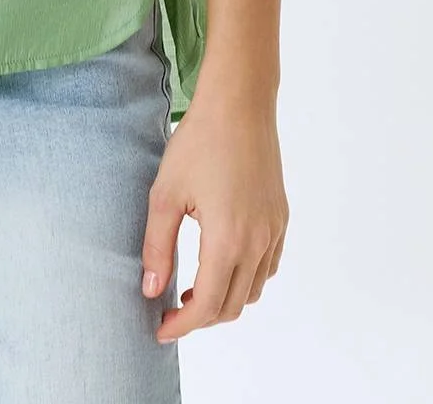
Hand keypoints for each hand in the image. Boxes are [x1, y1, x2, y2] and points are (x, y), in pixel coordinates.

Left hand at [140, 88, 288, 343]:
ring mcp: (274, 231)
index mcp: (227, 240)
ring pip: (253, 289)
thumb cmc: (198, 143)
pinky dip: (246, 278)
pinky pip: (268, 266)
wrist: (239, 104)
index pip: (207, 306)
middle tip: (172, 307)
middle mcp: (258, 242)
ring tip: (194, 286)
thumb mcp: (165, 193)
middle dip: (201, 316)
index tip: (160, 328)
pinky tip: (222, 261)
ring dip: (225, 298)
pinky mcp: (281, 217)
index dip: (182, 324)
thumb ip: (157, 246)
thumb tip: (152, 289)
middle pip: (232, 305)